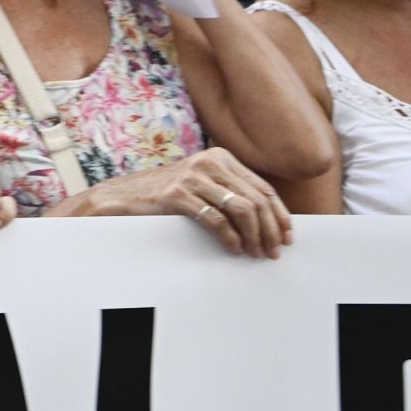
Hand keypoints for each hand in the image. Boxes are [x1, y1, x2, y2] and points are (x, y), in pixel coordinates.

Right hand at [77, 147, 292, 258]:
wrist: (123, 197)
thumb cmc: (167, 195)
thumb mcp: (202, 184)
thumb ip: (230, 191)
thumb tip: (269, 219)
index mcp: (220, 157)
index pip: (263, 187)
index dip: (280, 215)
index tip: (287, 236)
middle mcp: (209, 162)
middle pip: (256, 200)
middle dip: (270, 230)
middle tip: (274, 252)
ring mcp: (192, 178)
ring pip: (241, 210)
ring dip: (254, 237)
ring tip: (256, 254)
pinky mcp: (178, 196)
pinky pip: (216, 220)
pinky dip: (231, 239)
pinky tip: (234, 250)